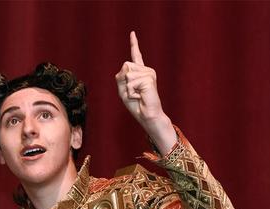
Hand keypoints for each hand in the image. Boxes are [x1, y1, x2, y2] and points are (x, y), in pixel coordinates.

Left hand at [115, 31, 176, 151]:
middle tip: (133, 93)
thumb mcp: (122, 91)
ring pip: (128, 74)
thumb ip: (120, 77)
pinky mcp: (149, 79)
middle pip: (125, 66)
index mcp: (140, 72)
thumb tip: (126, 66)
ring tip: (138, 95)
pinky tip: (140, 96)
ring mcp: (149, 73)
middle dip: (123, 82)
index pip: (136, 55)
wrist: (147, 115)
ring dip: (128, 88)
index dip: (134, 44)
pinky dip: (132, 92)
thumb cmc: (136, 105)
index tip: (132, 33)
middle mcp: (146, 70)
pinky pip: (131, 82)